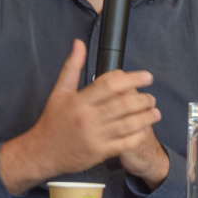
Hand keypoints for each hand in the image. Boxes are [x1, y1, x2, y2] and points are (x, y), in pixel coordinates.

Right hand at [0, 40, 160, 194]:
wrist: (42, 152)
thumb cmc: (52, 121)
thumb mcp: (59, 91)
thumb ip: (72, 67)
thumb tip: (79, 44)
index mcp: (79, 101)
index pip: (110, 84)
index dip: (132, 79)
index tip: (146, 77)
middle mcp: (88, 118)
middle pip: (122, 104)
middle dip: (143, 99)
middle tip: (152, 97)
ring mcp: (94, 137)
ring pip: (127, 125)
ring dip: (145, 117)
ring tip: (155, 112)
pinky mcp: (99, 153)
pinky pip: (123, 144)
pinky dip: (137, 136)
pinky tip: (145, 130)